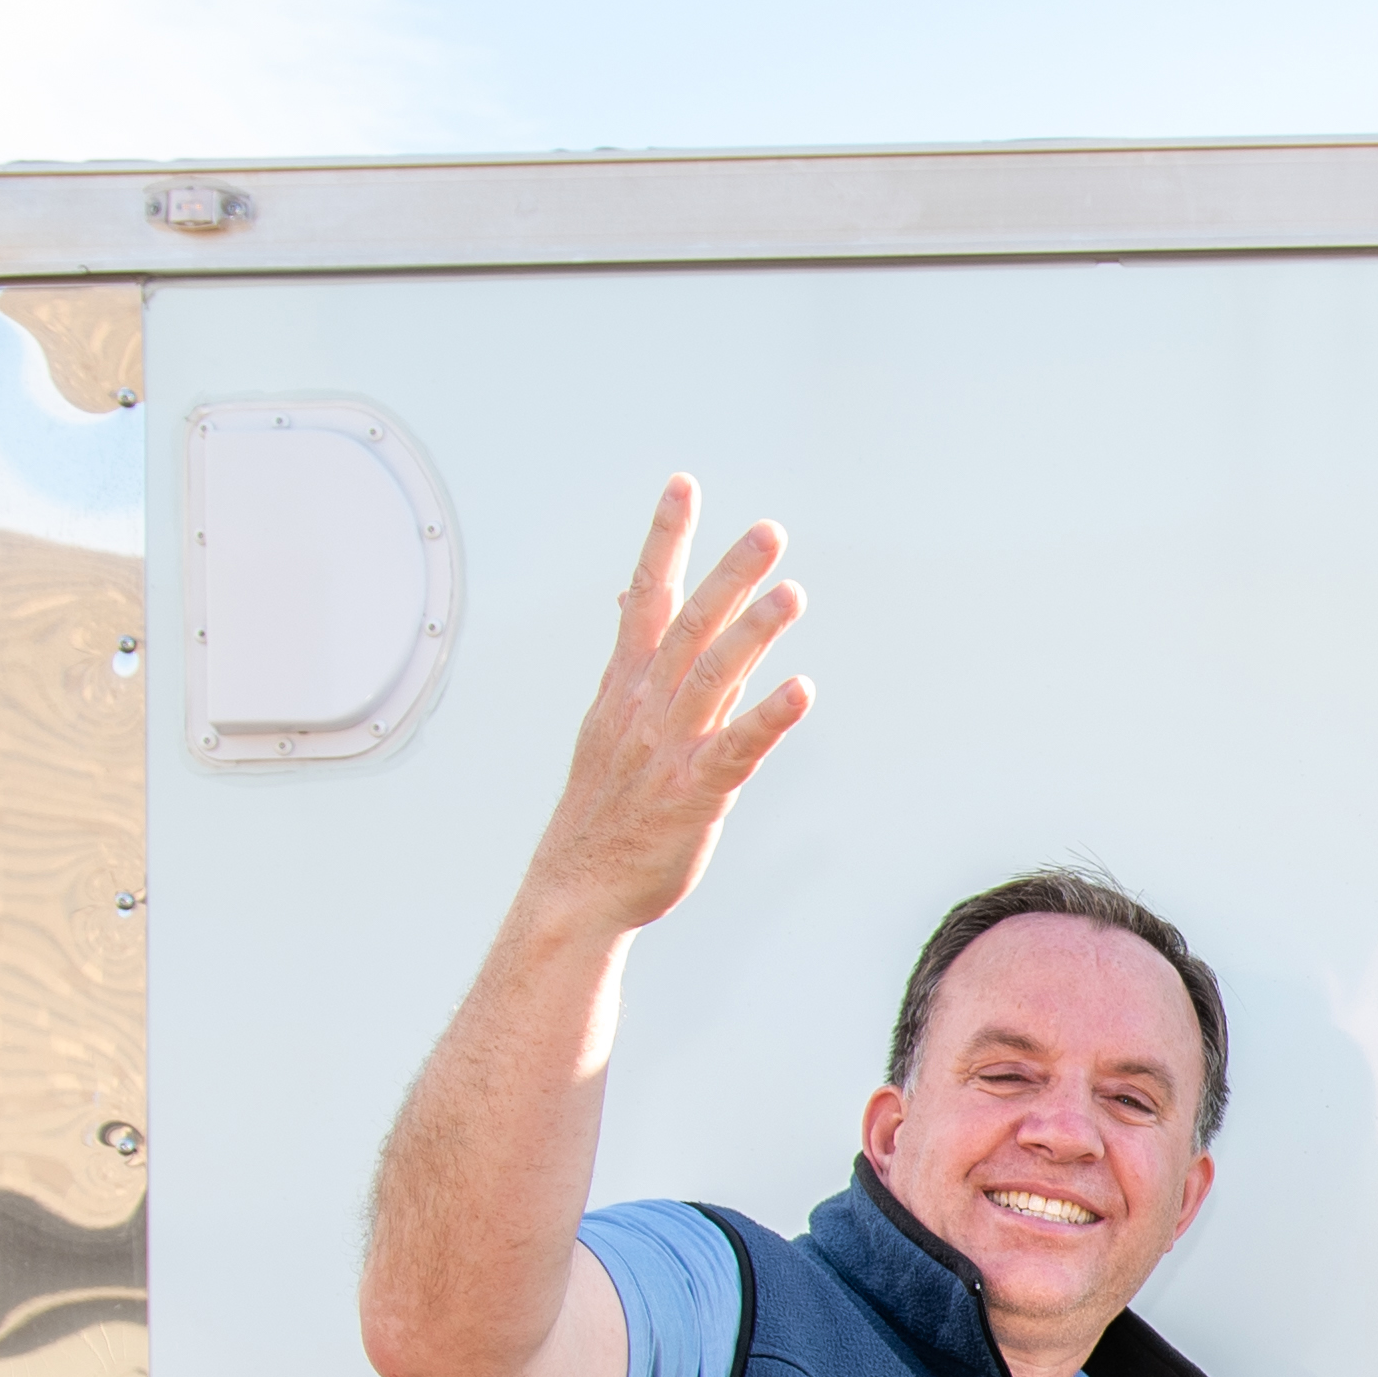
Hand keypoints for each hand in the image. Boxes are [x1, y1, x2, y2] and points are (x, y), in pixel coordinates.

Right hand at [514, 479, 811, 944]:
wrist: (575, 890)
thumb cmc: (604, 814)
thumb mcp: (611, 726)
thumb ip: (640, 668)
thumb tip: (636, 606)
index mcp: (624, 688)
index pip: (645, 596)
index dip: (665, 540)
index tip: (684, 486)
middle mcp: (645, 708)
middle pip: (688, 624)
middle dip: (728, 573)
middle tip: (769, 530)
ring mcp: (669, 748)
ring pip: (713, 675)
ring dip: (753, 632)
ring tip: (793, 592)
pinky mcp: (695, 793)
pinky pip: (737, 748)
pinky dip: (769, 717)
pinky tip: (802, 690)